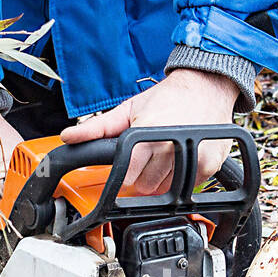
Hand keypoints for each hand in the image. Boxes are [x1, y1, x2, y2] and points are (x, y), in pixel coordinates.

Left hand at [59, 68, 238, 194]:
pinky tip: (180, 159)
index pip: (127, 176)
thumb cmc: (167, 97)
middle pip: (145, 186)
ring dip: (162, 179)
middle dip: (143, 175)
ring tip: (165, 156)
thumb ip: (98, 127)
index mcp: (147, 135)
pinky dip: (181, 178)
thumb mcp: (129, 109)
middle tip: (148, 156)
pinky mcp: (207, 166)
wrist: (205, 87)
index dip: (124, 172)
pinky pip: (186, 187)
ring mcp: (191, 158)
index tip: (129, 164)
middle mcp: (170, 148)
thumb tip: (69, 137)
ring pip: (165, 189)